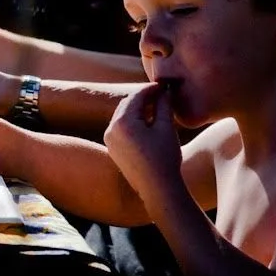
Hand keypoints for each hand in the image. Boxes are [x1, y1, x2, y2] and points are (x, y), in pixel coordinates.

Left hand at [104, 82, 184, 198]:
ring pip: (123, 117)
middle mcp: (110, 129)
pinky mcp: (113, 150)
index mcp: (122, 122)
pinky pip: (121, 130)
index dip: (150, 89)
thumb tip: (164, 91)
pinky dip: (133, 123)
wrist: (157, 189)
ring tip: (156, 107)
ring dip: (138, 110)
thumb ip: (163, 106)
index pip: (136, 97)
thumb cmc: (164, 157)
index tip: (163, 85)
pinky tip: (148, 124)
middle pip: (127, 106)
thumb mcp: (166, 128)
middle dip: (143, 98)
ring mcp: (109, 140)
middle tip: (160, 93)